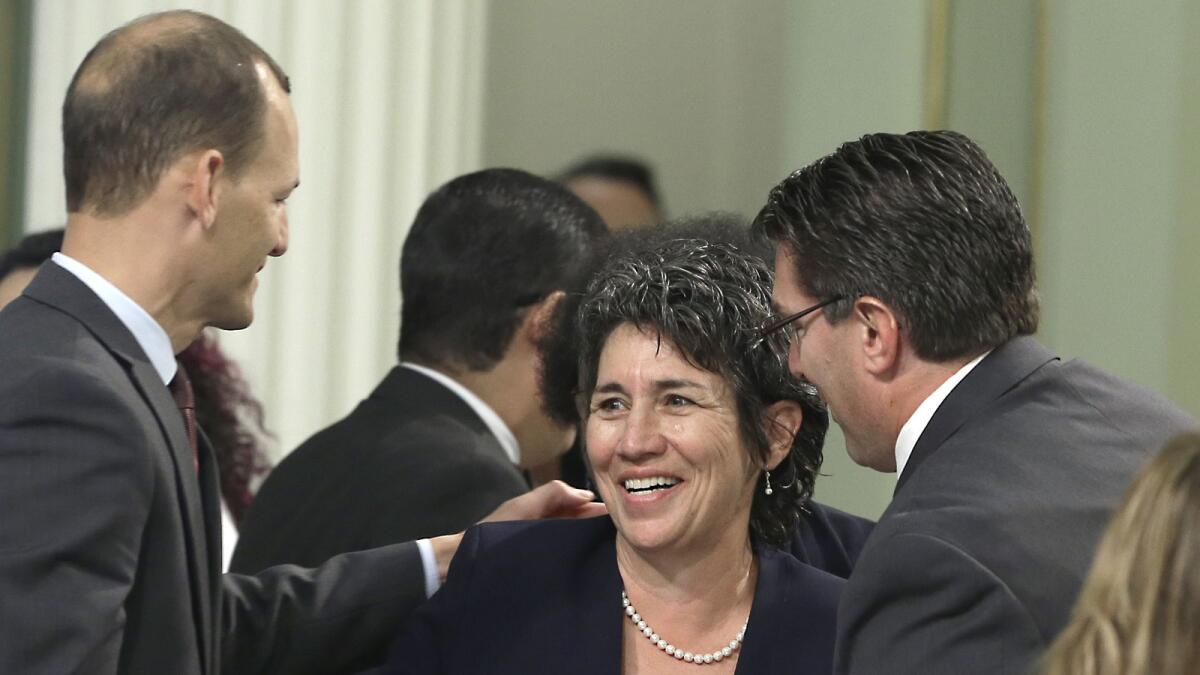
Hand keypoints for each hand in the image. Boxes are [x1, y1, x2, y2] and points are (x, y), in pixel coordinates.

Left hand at [428, 481, 606, 581]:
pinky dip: (572, 547)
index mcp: (537, 507)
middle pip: (571, 517)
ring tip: (608, 540)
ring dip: (584, 533)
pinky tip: (585, 554)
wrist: (463, 562)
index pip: (571, 500)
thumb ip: (552, 494)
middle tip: (618, 525)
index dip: (590, 503)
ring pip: (567, 533)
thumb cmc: (492, 534)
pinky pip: (558, 549)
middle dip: (592, 518)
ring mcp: (535, 542)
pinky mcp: (534, 558)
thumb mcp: (524, 508)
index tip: (613, 508)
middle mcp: (538, 523)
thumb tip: (585, 493)